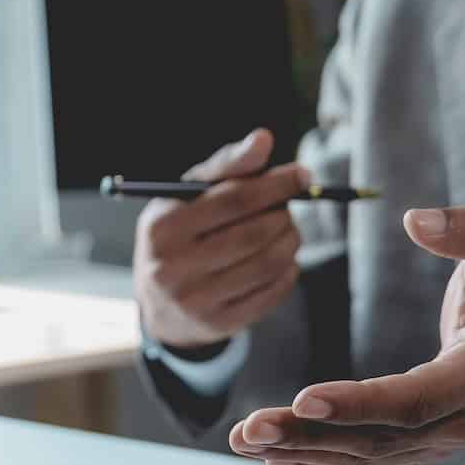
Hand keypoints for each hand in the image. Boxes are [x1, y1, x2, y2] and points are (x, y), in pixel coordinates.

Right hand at [133, 128, 308, 349]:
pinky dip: (288, 272)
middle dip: (284, 215)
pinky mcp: (217, 324)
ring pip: (266, 264)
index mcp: (163, 227)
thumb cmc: (180, 233)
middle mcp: (172, 267)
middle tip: (291, 208)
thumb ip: (226, 167)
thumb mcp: (189, 196)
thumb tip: (263, 139)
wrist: (161, 304)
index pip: (233, 199)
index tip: (303, 175)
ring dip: (290, 242)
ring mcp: (195, 301)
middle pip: (254, 234)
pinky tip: (283, 260)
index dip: (276, 185)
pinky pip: (269, 294)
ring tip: (289, 231)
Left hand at [229, 205, 464, 464]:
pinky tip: (271, 458)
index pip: (416, 398)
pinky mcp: (411, 451)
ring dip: (299, 451)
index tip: (304, 398)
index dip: (360, 403)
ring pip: (361, 455)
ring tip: (243, 440)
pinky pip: (359, 461)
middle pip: (376, 437)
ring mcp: (432, 445)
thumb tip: (417, 219)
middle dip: (309, 434)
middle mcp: (456, 422)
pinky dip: (313, 461)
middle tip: (252, 427)